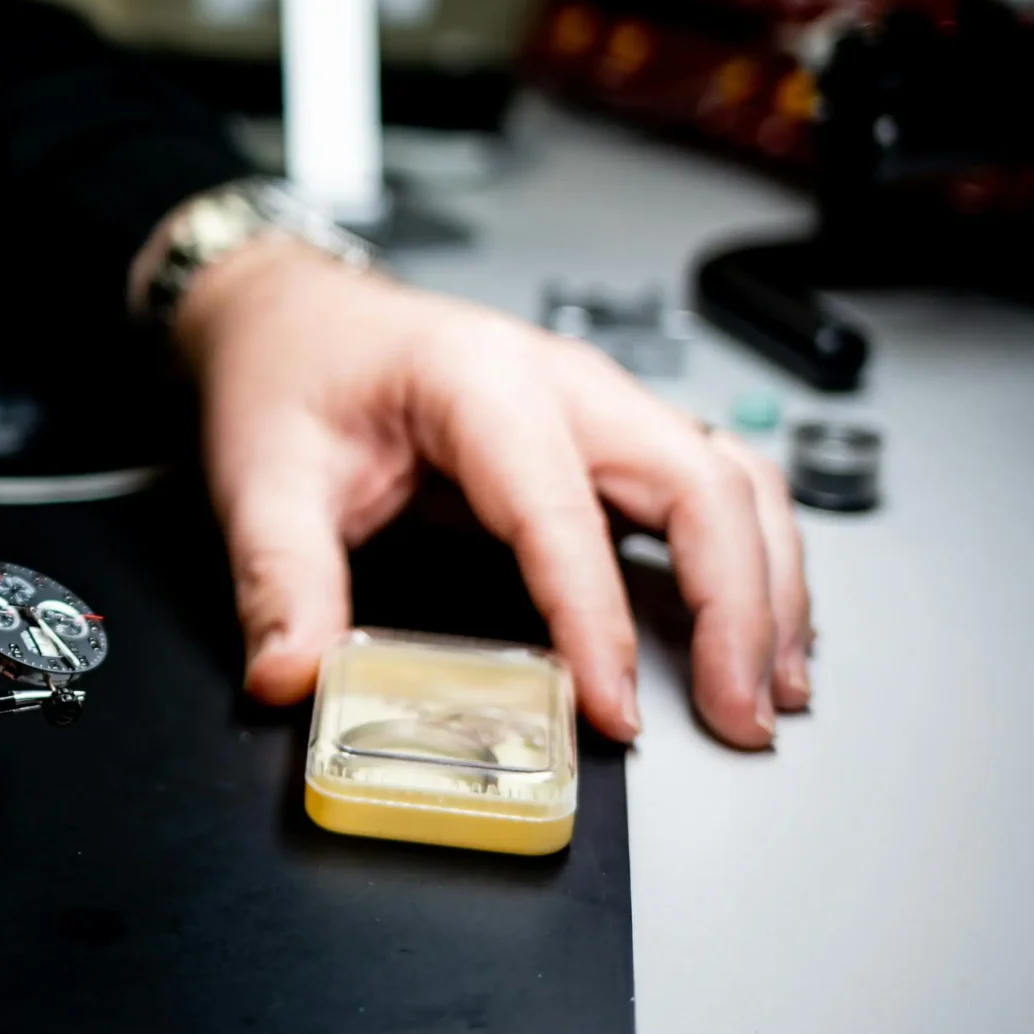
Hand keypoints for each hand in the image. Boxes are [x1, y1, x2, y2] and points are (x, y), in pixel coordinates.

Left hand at [178, 237, 810, 749]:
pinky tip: (761, 633)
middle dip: (737, 604)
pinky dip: (756, 557)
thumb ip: (278, 580)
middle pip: (696, 482)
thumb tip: (292, 674)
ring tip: (773, 690)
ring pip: (731, 480)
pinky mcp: (608, 436)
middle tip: (736, 716)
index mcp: (475, 379)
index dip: (596, 619)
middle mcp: (560, 381)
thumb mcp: (260, 476)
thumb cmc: (289, 376)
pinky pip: (716, 486)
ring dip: (769, 583)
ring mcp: (597, 404)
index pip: (560, 510)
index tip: (613, 710)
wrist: (294, 317)